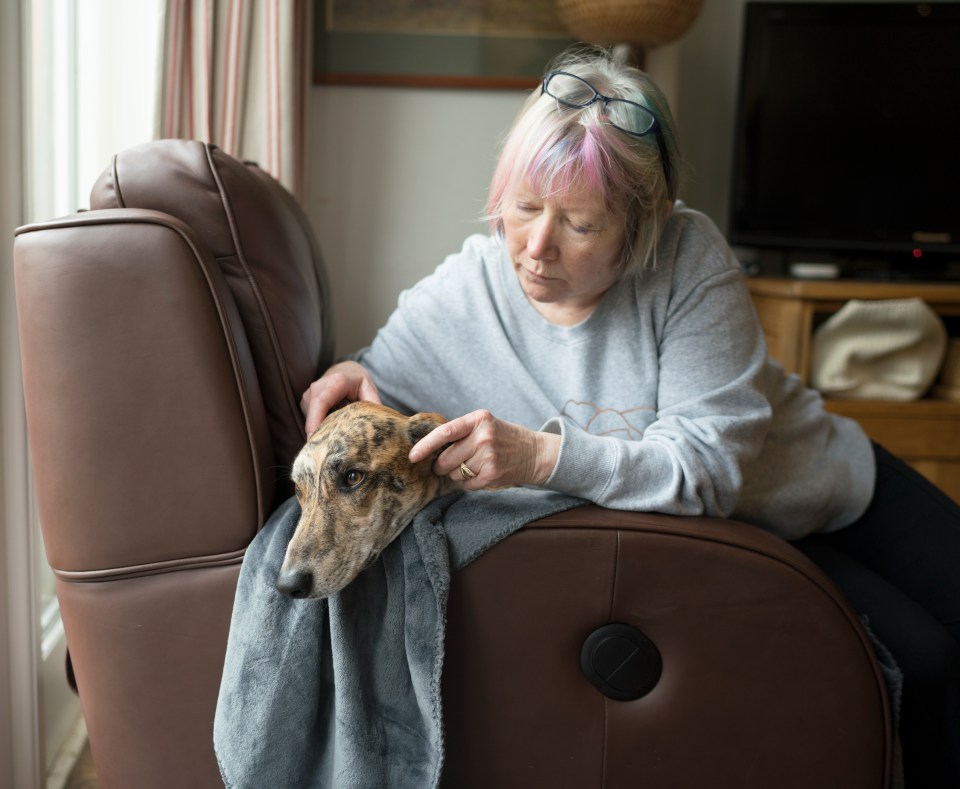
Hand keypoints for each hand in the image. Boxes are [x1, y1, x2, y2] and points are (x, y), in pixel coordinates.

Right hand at [301, 361, 380, 435]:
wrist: (344, 370)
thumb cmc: (358, 381)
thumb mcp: (370, 389)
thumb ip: (373, 405)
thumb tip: (378, 425)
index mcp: (336, 382)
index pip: (321, 402)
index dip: (315, 420)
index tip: (312, 438)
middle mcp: (318, 387)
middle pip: (313, 414)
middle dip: (317, 434)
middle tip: (326, 453)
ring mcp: (309, 395)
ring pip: (311, 420)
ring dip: (321, 430)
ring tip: (336, 435)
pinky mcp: (305, 403)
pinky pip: (310, 420)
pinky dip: (320, 427)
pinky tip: (331, 426)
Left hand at [408, 409, 559, 489]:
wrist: (534, 453)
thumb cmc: (503, 438)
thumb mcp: (485, 425)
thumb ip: (460, 432)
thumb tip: (428, 450)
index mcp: (478, 419)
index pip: (445, 433)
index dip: (425, 446)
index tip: (413, 456)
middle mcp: (483, 437)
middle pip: (446, 459)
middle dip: (441, 466)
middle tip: (446, 465)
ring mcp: (488, 457)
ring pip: (456, 473)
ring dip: (459, 474)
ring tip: (476, 465)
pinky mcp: (492, 474)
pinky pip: (467, 485)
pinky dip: (469, 483)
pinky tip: (482, 474)